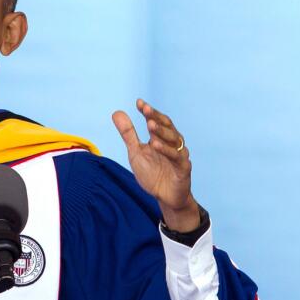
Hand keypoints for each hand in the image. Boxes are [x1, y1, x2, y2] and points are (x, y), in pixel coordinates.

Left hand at [112, 99, 200, 231]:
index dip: (149, 112)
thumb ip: (128, 134)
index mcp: (161, 138)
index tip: (139, 103)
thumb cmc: (152, 173)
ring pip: (174, 140)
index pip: (156, 120)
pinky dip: (167, 150)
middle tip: (146, 110)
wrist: (165, 197)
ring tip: (150, 125)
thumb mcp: (136, 152)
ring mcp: (179, 155)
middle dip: (157, 117)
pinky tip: (156, 145)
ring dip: (162, 132)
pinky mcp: (183, 168)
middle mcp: (173, 143)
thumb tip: (116, 112)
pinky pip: (177, 157)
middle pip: (167, 126)